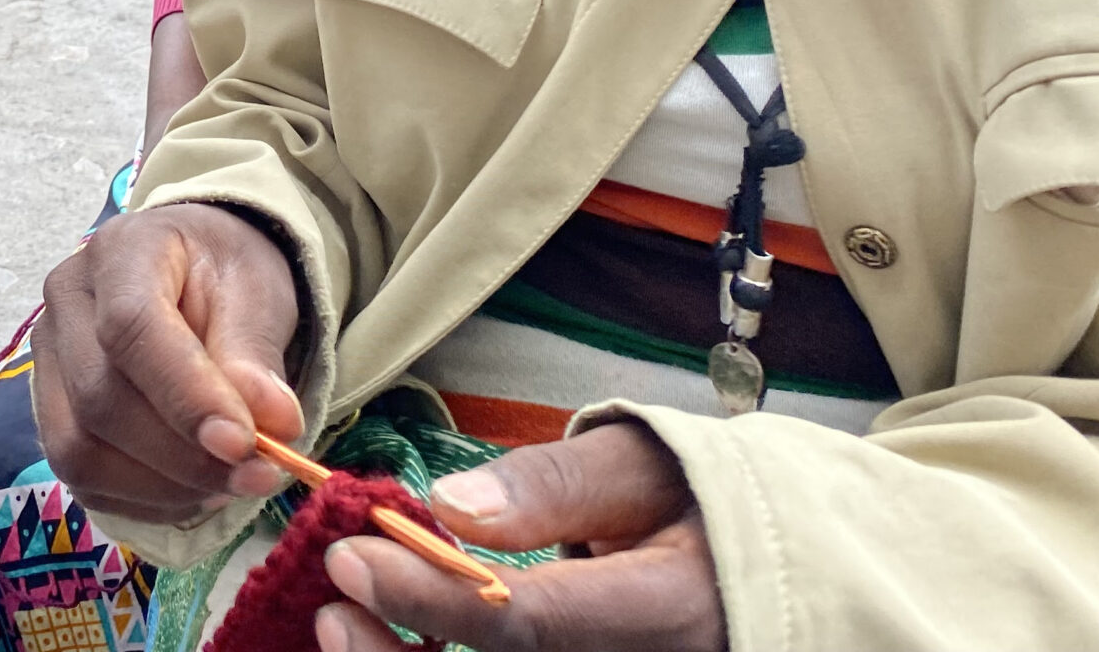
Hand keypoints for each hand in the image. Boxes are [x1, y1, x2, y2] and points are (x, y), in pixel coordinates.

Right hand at [33, 203, 302, 525]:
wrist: (195, 272)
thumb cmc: (225, 274)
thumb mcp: (258, 291)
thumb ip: (256, 356)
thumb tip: (273, 424)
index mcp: (120, 252)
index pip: (130, 327)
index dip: (185, 396)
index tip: (243, 444)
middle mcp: (65, 303)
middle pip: (99, 398)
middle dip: (183, 456)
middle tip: (258, 475)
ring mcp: (48, 362)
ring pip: (79, 451)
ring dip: (163, 487)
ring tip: (229, 482)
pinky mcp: (50, 415)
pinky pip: (83, 482)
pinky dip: (146, 502)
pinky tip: (196, 489)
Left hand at [317, 422, 723, 651]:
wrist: (767, 570)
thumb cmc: (695, 500)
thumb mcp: (641, 464)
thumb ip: (553, 486)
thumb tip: (451, 506)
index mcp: (666, 610)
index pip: (530, 621)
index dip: (430, 598)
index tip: (349, 558)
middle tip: (332, 608)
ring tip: (343, 631)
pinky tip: (389, 646)